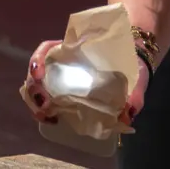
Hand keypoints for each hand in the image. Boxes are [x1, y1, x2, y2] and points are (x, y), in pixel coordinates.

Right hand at [24, 41, 149, 124]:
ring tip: (44, 115)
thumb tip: (130, 113)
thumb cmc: (132, 64)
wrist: (135, 65)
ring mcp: (62, 77)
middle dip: (34, 88)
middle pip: (37, 71)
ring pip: (38, 86)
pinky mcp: (65, 93)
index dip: (38, 60)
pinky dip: (43, 109)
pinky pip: (47, 98)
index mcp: (77, 50)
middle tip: (43, 104)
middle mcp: (64, 62)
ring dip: (34, 101)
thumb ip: (135, 92)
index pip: (48, 49)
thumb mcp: (136, 75)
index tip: (38, 73)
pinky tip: (50, 119)